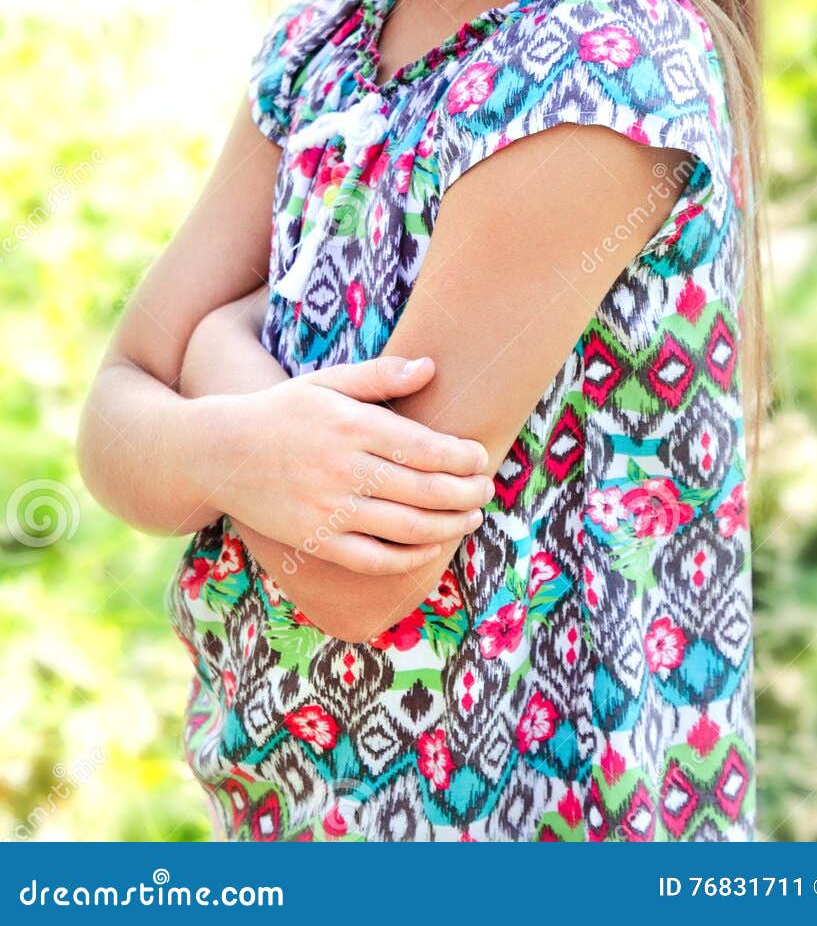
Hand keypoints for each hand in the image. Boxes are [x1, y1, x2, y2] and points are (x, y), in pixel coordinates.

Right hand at [195, 355, 496, 572]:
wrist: (219, 452)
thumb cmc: (282, 411)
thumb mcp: (327, 381)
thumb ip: (380, 375)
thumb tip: (431, 366)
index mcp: (351, 425)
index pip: (424, 447)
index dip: (461, 457)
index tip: (480, 457)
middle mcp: (343, 469)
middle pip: (424, 489)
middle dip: (466, 492)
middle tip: (487, 489)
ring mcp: (329, 509)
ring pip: (407, 527)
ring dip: (449, 525)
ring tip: (470, 517)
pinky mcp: (316, 541)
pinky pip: (374, 559)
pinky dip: (410, 556)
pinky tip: (431, 545)